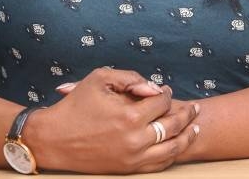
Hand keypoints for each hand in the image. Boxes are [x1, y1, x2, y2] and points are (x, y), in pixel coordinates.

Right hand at [24, 67, 199, 173]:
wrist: (53, 139)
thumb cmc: (75, 105)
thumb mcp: (99, 79)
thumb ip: (131, 78)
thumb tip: (155, 88)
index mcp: (129, 116)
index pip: (161, 103)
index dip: (167, 94)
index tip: (166, 89)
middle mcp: (135, 140)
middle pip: (172, 126)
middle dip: (186, 115)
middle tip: (193, 108)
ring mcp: (133, 158)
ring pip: (171, 149)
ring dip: (186, 137)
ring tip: (195, 128)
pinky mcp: (127, 169)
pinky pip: (158, 165)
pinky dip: (171, 155)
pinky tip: (176, 146)